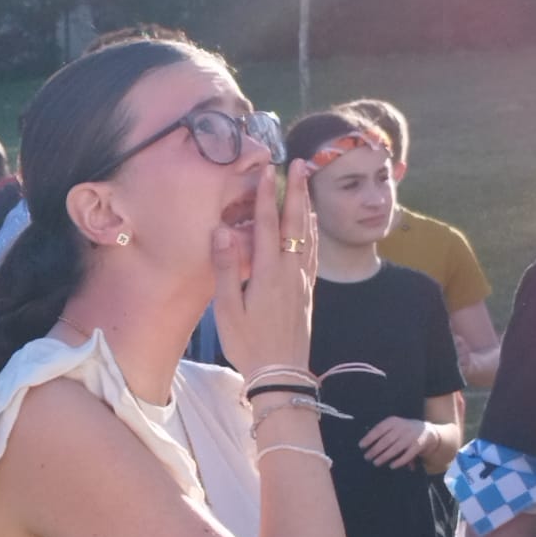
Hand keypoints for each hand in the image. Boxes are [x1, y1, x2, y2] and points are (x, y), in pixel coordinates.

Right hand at [212, 159, 316, 381]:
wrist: (282, 374)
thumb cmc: (248, 344)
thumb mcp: (227, 309)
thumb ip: (226, 267)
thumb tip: (221, 231)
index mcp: (268, 273)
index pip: (267, 225)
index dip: (266, 195)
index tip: (267, 170)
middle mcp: (291, 272)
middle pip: (296, 223)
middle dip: (297, 190)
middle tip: (301, 162)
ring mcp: (303, 281)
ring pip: (309, 235)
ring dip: (307, 207)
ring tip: (307, 185)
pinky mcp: (308, 292)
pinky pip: (313, 253)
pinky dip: (313, 232)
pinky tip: (311, 226)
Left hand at [359, 416, 431, 469]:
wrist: (426, 430)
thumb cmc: (402, 430)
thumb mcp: (392, 426)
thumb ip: (381, 433)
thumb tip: (364, 444)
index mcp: (393, 421)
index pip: (379, 429)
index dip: (369, 438)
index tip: (361, 446)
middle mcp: (402, 427)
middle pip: (386, 440)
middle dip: (375, 450)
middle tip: (367, 457)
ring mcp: (411, 436)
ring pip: (395, 448)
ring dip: (384, 456)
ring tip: (375, 462)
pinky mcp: (418, 445)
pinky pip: (408, 455)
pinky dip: (399, 461)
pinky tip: (391, 466)